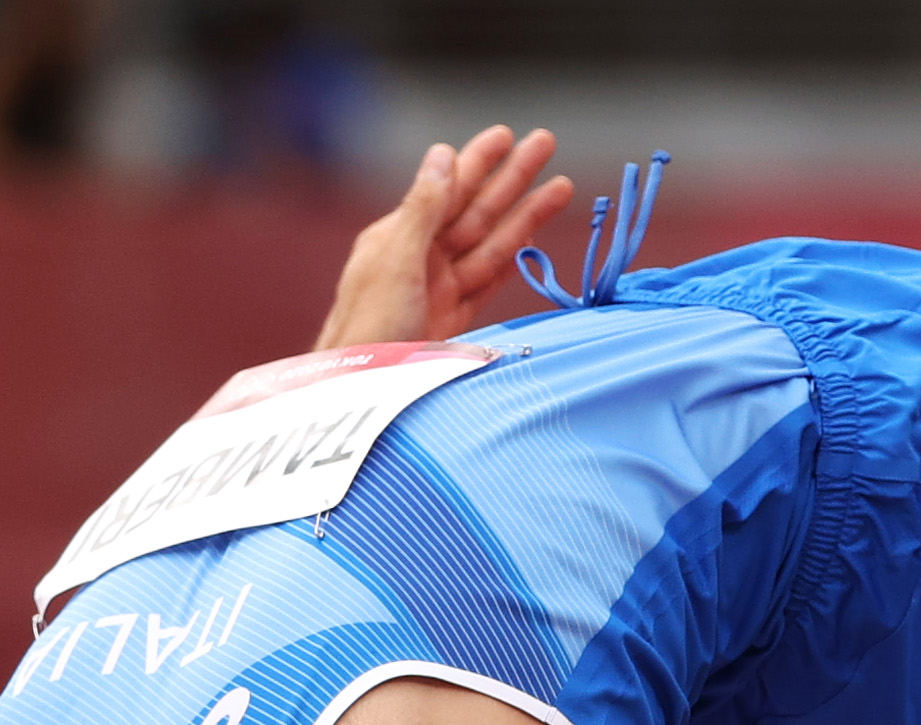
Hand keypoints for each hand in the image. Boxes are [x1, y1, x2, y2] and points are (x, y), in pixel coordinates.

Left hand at [314, 125, 575, 350]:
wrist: (360, 392)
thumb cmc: (369, 327)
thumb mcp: (396, 261)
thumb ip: (423, 209)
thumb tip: (443, 155)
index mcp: (400, 237)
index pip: (448, 189)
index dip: (479, 162)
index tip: (507, 135)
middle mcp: (421, 258)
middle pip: (476, 211)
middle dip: (512, 178)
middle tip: (546, 144)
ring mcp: (439, 291)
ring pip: (490, 244)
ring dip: (525, 216)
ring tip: (560, 189)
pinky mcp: (454, 323)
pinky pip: (489, 282)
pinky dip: (512, 260)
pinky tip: (531, 237)